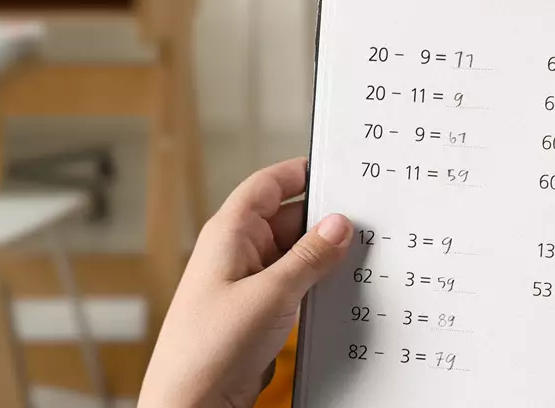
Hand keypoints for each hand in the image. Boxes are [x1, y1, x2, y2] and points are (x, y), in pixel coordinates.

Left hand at [141, 159, 352, 407]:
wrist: (191, 404)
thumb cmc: (208, 349)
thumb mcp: (270, 295)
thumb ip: (309, 257)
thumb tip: (338, 225)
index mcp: (229, 233)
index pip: (268, 183)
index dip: (302, 172)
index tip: (340, 170)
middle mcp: (238, 252)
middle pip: (288, 218)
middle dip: (323, 221)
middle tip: (363, 222)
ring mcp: (249, 283)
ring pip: (295, 254)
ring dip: (322, 257)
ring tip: (356, 257)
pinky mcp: (259, 311)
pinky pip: (295, 284)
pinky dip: (317, 283)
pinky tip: (340, 289)